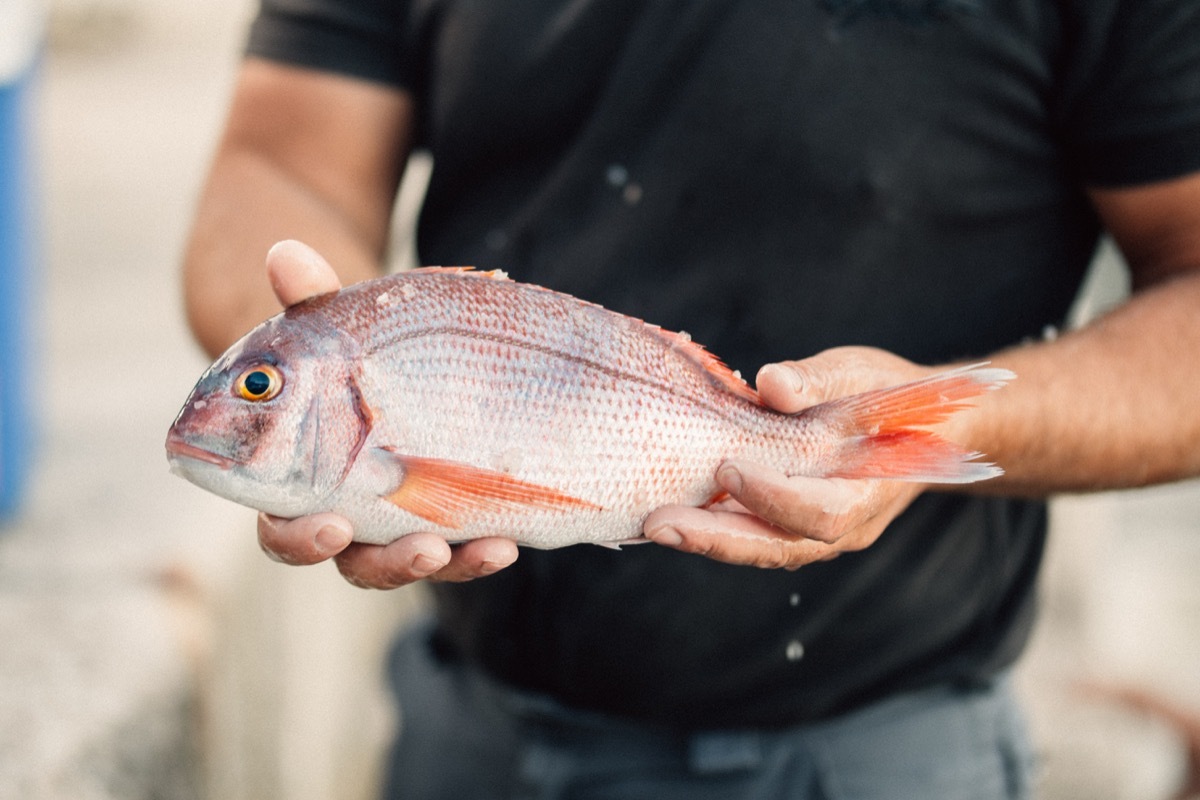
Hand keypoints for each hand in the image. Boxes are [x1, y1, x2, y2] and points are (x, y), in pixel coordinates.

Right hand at [255, 240, 518, 586]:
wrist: (387, 357)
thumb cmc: (340, 349)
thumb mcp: (329, 323)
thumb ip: (308, 299)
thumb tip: (286, 253)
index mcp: (296, 483)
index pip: (283, 528)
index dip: (299, 538)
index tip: (330, 528)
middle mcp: (345, 515)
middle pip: (355, 561)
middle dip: (388, 563)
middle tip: (421, 550)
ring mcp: (398, 521)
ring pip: (412, 560)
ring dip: (447, 561)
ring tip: (485, 549)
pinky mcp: (444, 516)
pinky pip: (459, 545)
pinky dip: (481, 548)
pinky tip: (507, 540)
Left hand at [643, 347, 935, 568]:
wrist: (914, 426)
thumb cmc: (885, 397)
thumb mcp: (860, 374)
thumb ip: (819, 380)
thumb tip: (772, 384)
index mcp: (868, 492)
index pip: (820, 513)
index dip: (774, 497)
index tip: (728, 468)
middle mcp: (843, 526)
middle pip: (778, 546)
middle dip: (716, 539)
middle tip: (660, 524)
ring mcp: (814, 532)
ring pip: (760, 546)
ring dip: (706, 539)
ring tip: (653, 524)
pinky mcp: (788, 523)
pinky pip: (751, 533)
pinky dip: (711, 528)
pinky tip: (670, 514)